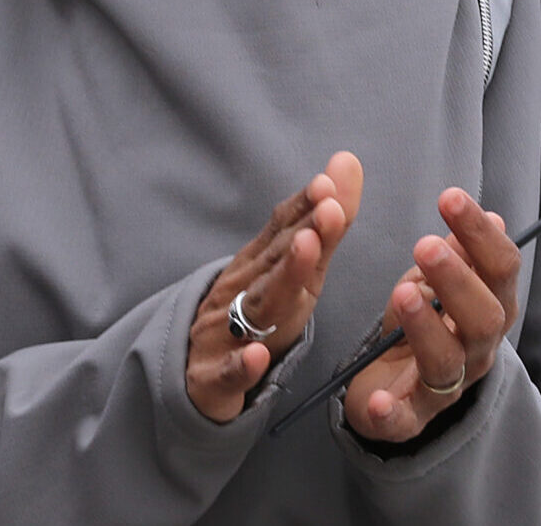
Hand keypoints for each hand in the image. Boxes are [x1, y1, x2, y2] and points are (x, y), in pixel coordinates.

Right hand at [187, 151, 363, 422]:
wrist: (194, 375)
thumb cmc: (253, 312)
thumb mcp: (291, 269)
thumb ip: (321, 222)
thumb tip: (346, 161)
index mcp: (260, 266)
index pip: (283, 231)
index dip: (305, 208)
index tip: (327, 183)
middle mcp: (242, 291)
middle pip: (275, 262)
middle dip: (302, 234)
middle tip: (329, 207)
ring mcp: (225, 333)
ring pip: (257, 307)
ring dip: (282, 280)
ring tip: (306, 251)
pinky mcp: (214, 379)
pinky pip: (229, 373)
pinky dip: (242, 365)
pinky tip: (256, 357)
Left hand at [343, 188, 520, 442]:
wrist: (394, 387)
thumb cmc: (421, 323)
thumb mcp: (436, 282)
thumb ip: (460, 254)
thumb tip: (493, 217)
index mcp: (492, 309)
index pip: (502, 269)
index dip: (481, 234)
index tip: (450, 197)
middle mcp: (478, 349)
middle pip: (484, 317)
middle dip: (457, 279)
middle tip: (423, 245)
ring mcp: (446, 388)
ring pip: (447, 362)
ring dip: (427, 326)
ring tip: (402, 294)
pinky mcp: (409, 419)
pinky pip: (403, 419)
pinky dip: (391, 410)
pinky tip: (377, 398)